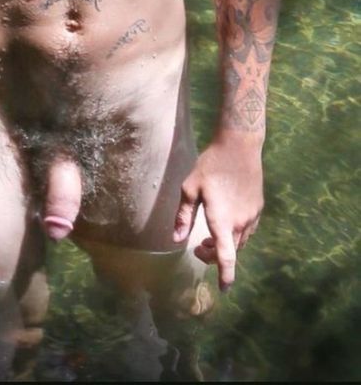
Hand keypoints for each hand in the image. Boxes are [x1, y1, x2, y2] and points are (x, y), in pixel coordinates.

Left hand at [173, 135, 263, 290]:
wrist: (239, 146)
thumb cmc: (211, 165)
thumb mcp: (190, 188)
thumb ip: (184, 216)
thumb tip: (177, 240)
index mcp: (222, 221)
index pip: (226, 257)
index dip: (225, 276)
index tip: (224, 289)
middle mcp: (240, 223)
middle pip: (231, 251)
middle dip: (215, 256)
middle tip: (199, 247)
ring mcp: (252, 216)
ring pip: (240, 242)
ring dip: (226, 245)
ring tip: (210, 236)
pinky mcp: (258, 207)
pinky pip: (248, 230)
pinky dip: (236, 234)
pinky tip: (226, 222)